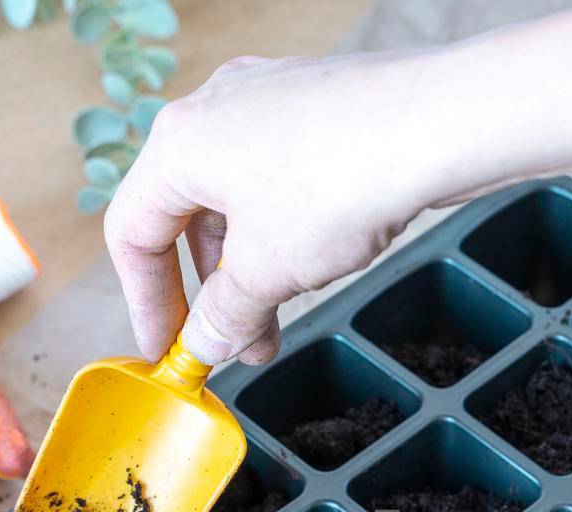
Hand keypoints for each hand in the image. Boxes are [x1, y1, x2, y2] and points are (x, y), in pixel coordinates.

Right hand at [105, 51, 476, 366]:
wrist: (438, 125)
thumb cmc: (339, 183)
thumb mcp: (268, 271)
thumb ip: (226, 313)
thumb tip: (207, 342)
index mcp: (179, 144)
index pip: (133, 233)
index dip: (146, 302)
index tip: (167, 351)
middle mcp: (216, 110)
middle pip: (188, 217)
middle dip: (214, 293)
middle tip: (238, 346)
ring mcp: (270, 101)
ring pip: (239, 200)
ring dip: (253, 269)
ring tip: (280, 325)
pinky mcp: (320, 107)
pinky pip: (282, 178)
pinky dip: (285, 230)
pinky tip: (317, 266)